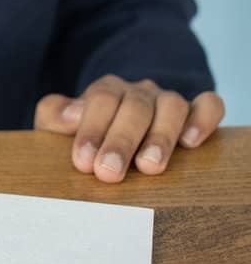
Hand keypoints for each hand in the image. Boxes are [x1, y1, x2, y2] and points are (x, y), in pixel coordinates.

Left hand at [34, 74, 224, 182]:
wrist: (116, 135)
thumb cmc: (87, 137)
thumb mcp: (58, 126)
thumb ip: (53, 115)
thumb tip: (72, 115)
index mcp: (106, 91)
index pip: (101, 100)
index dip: (92, 130)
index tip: (83, 161)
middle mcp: (138, 93)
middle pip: (134, 106)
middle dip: (121, 141)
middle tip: (109, 172)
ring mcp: (167, 103)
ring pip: (172, 105)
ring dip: (160, 136)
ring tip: (150, 167)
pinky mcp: (195, 114)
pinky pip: (209, 105)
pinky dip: (203, 118)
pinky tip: (191, 142)